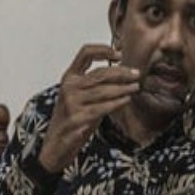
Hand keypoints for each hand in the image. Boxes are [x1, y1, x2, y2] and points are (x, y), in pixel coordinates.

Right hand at [39, 44, 139, 172]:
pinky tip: (126, 101)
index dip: (103, 50)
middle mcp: (69, 87)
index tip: (120, 53)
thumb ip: (98, 84)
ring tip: (135, 88)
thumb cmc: (74, 118)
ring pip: (103, 91)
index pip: (85, 53)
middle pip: (100, 73)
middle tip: (137, 74)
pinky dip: (116, 104)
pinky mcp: (76, 118)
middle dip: (122, 72)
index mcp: (69, 77)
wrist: (57, 144)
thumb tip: (125, 73)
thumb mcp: (83, 97)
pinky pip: (101, 108)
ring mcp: (71, 103)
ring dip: (123, 89)